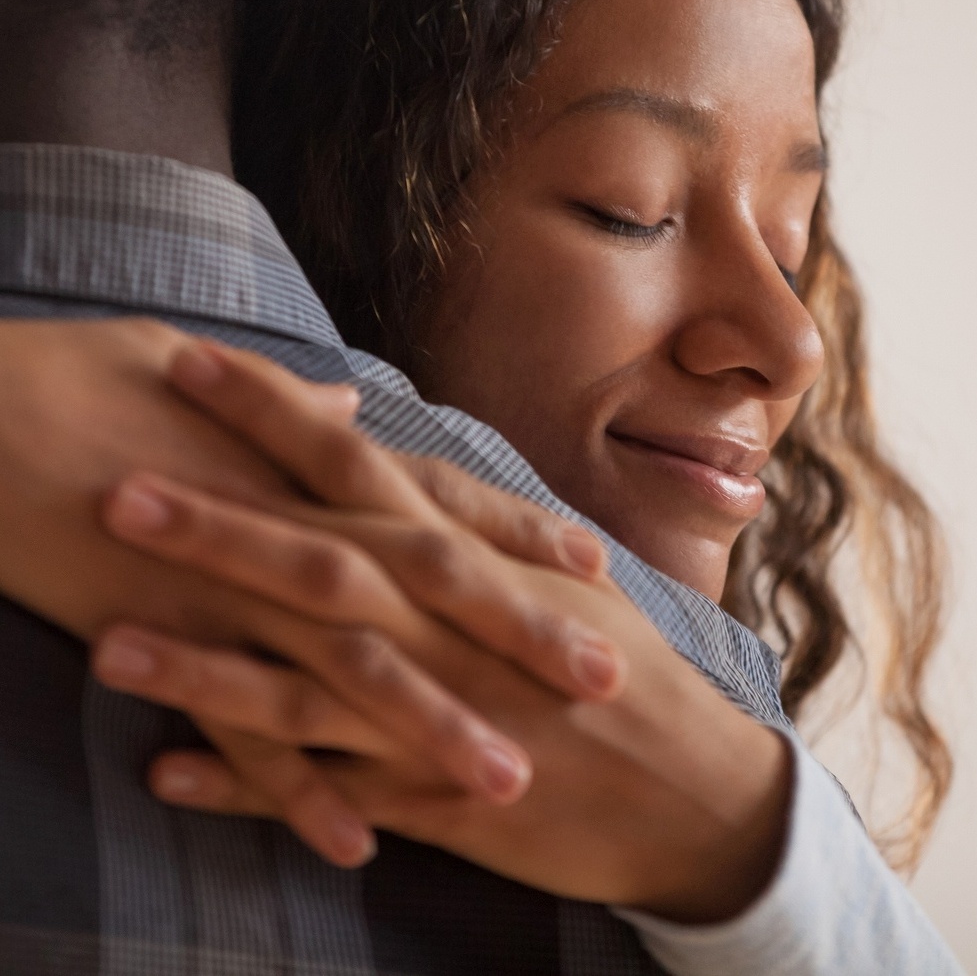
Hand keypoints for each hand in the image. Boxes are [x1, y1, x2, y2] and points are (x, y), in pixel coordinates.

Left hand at [90, 345, 791, 919]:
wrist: (691, 784)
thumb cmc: (620, 666)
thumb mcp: (547, 574)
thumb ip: (464, 519)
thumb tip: (397, 460)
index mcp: (464, 554)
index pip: (356, 461)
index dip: (275, 410)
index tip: (194, 359)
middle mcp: (440, 623)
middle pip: (316, 560)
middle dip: (218, 523)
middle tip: (119, 486)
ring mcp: (434, 711)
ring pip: (301, 683)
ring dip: (204, 664)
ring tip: (105, 645)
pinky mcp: (430, 796)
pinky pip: (321, 790)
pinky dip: (245, 784)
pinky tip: (167, 774)